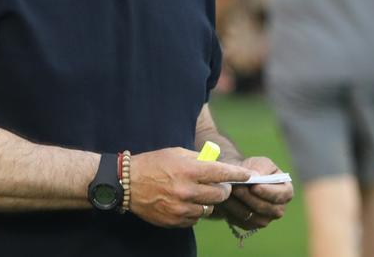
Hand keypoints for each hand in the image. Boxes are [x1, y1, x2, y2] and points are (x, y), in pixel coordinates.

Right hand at [125, 147, 252, 227]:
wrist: (127, 183)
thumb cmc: (153, 164)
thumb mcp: (176, 153)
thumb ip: (199, 159)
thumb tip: (219, 165)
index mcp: (188, 170)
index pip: (221, 173)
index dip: (237, 174)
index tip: (247, 175)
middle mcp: (186, 191)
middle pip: (220, 195)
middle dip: (222, 189)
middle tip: (218, 185)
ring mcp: (181, 208)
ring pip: (209, 208)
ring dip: (207, 201)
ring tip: (196, 193)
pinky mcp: (175, 220)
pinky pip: (195, 219)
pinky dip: (194, 211)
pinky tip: (184, 202)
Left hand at [217, 156, 292, 230]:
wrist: (237, 178)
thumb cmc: (252, 169)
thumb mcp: (259, 163)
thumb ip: (261, 168)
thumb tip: (257, 177)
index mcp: (286, 192)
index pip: (282, 195)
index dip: (268, 192)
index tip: (254, 186)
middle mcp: (278, 209)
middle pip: (266, 208)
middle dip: (249, 198)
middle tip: (236, 188)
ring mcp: (264, 219)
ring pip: (251, 216)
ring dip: (238, 204)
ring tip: (228, 192)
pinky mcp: (249, 225)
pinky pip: (240, 221)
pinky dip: (230, 211)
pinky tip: (224, 200)